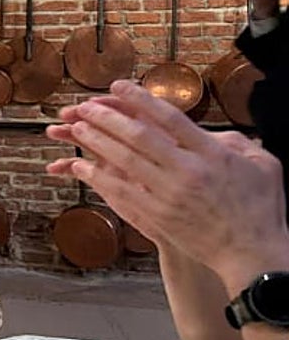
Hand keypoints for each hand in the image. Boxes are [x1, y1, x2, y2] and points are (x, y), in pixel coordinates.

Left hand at [45, 80, 285, 279]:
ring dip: (97, 142)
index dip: (140, 99)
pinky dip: (98, 177)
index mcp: (212, 154)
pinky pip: (120, 192)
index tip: (118, 85)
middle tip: (85, 105)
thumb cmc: (260, 209)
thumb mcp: (264, 165)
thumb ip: (237, 142)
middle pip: (139, 136)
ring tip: (76, 127)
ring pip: (124, 161)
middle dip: (108, 117)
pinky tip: (79, 166)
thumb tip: (214, 133)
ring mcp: (170, 195)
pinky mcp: (158, 216)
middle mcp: (188, 171)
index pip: (169, 118)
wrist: (252, 254)